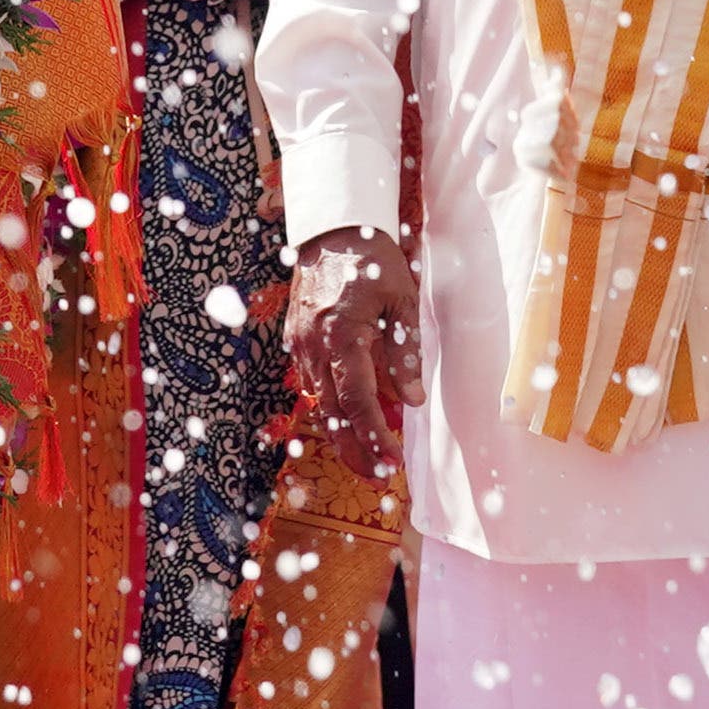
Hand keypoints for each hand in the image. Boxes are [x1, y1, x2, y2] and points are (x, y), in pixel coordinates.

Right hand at [286, 226, 420, 466]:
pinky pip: (313, 385)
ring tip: (370, 460)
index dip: (374, 435)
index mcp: (342, 335)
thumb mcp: (401, 302)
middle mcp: (314, 347)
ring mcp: (300, 346)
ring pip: (319, 405)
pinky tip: (352, 421)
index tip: (392, 461)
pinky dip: (332, 408)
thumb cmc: (372, 260)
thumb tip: (411, 401)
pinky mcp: (296, 342)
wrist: (330, 229)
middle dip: (355, 451)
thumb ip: (405, 354)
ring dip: (343, 435)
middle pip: (331, 415)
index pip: (356, 401)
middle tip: (379, 479)